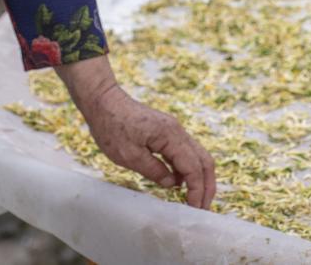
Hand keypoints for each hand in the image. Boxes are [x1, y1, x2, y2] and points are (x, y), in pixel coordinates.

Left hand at [55, 56, 216, 209]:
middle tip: (202, 209)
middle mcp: (178, 131)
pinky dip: (187, 170)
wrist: (103, 102)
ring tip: (194, 200)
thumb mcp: (129, 155)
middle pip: (204, 161)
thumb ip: (154, 170)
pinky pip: (185, 153)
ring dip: (199, 179)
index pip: (194, 167)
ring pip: (197, 156)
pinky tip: (179, 185)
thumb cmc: (112, 127)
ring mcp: (174, 130)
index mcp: (170, 136)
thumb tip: (173, 184)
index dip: (197, 190)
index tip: (194, 209)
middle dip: (207, 186)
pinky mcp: (167, 132)